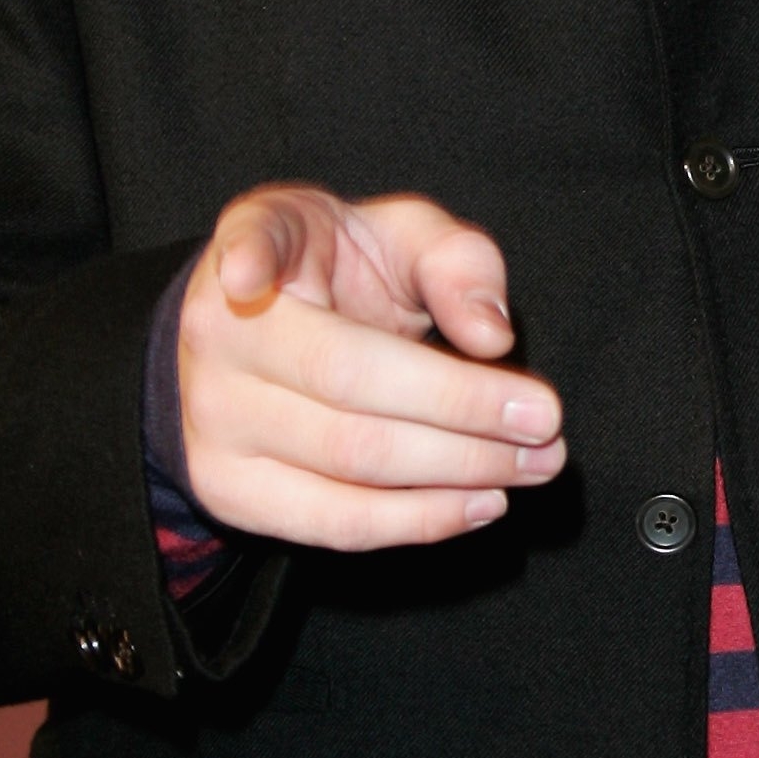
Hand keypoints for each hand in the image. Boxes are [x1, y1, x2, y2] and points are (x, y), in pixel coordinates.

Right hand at [178, 183, 565, 551]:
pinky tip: (478, 502)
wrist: (267, 334)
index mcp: (257, 240)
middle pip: (347, 383)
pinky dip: (417, 520)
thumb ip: (455, 260)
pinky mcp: (229, 490)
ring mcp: (213, 419)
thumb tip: (491, 334)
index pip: (251, 240)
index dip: (249, 257)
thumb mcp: (402, 234)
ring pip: (348, 463)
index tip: (249, 276)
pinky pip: (333, 523)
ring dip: (457, 473)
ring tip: (533, 464)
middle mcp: (218, 332)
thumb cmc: (343, 271)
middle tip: (545, 423)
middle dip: (463, 410)